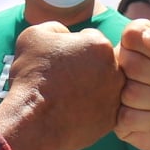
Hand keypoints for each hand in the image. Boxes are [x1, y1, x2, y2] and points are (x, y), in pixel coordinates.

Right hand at [0, 23, 124, 149]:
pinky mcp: (112, 120)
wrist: (34, 122)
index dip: (72, 48)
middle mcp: (116, 69)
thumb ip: (56, 28)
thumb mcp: (34, 36)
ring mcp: (116, 97)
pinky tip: (71, 111)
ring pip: (105, 85)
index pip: (90, 38)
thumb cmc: (33, 76)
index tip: (59, 60)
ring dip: (91, 87)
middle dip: (86, 67)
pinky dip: (91, 109)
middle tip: (64, 79)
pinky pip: (103, 109)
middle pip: (101, 61)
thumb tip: (66, 35)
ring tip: (67, 96)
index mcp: (100, 45)